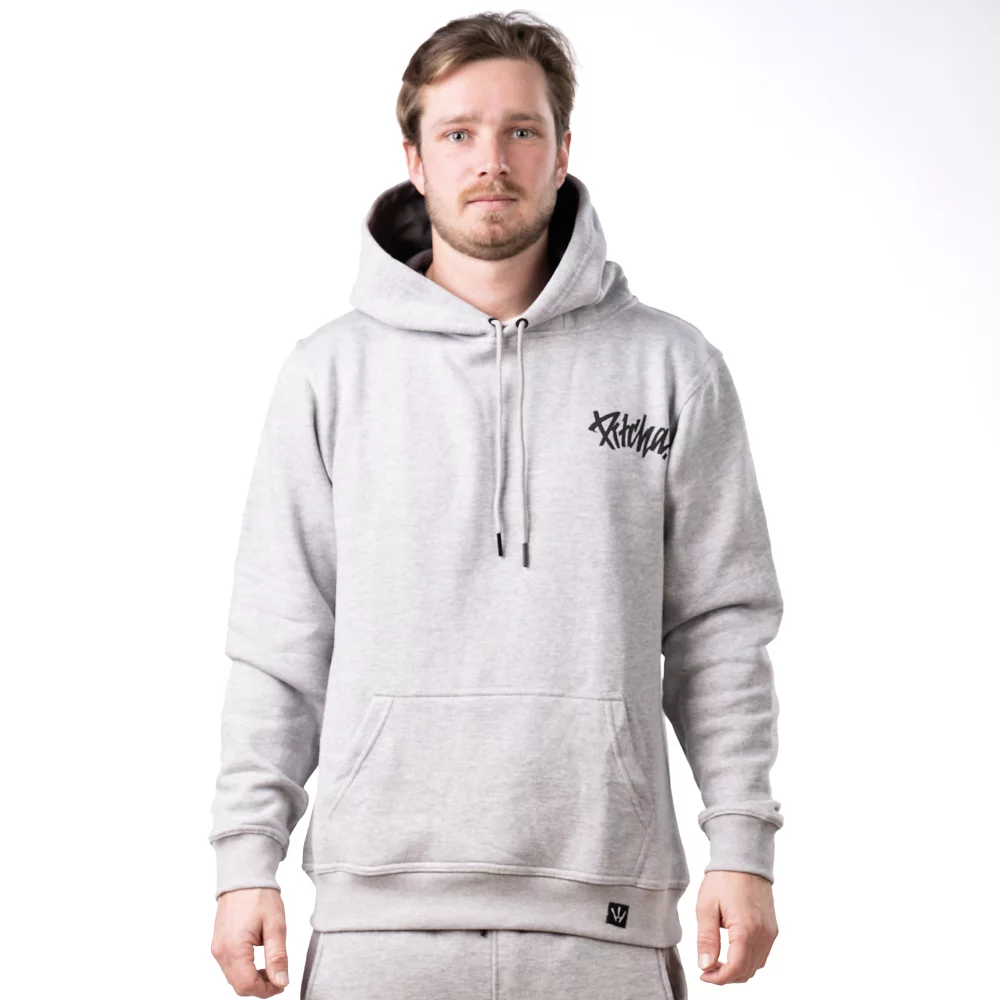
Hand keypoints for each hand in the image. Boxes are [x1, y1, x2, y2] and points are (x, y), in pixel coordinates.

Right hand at [211, 887, 288, 996]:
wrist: (243, 876)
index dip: (266, 991)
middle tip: (279, 978)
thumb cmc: (260, 896)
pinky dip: (244, 970)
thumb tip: (281, 982)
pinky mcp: (218, 944)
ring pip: (233, 978)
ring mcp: (217, 948)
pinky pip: (229, 967)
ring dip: (252, 980)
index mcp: (234, 948)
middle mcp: (221, 951)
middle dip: (260, 987)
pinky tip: (258, 961)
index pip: (247, 985)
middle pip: (238, 986)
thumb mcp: (276, 925)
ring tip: (271, 968)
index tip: (282, 984)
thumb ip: (277, 956)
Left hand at [694, 870, 777, 984]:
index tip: (703, 974)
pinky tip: (731, 952)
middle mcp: (763, 934)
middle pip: (747, 971)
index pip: (736, 969)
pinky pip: (762, 954)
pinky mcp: (772, 928)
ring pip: (756, 965)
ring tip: (716, 960)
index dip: (719, 978)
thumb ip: (706, 939)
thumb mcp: (706, 906)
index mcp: (746, 930)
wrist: (744, 858)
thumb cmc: (723, 879)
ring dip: (737, 970)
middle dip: (726, 976)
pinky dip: (747, 960)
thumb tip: (705, 965)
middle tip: (707, 968)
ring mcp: (770, 932)